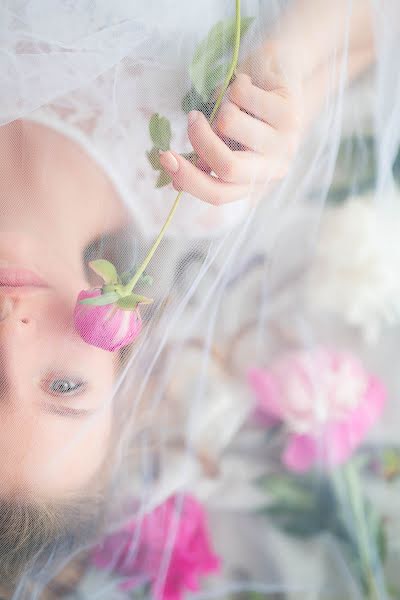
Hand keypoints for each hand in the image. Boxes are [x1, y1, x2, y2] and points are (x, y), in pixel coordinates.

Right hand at [159, 44, 303, 205]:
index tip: (164, 157)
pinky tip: (249, 83)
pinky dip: (235, 84)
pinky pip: (241, 95)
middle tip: (192, 118)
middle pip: (227, 168)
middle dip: (200, 140)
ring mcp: (286, 144)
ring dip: (222, 105)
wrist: (286, 73)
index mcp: (255, 182)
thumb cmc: (249, 110)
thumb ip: (206, 161)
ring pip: (229, 124)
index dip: (188, 179)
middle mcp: (274, 169)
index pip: (218, 195)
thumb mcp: (225, 139)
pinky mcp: (291, 113)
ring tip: (234, 98)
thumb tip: (176, 184)